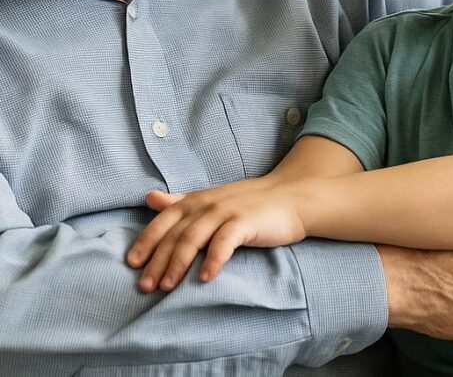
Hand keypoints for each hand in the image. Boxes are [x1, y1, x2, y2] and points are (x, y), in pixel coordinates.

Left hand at [126, 177, 306, 292]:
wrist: (290, 196)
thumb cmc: (248, 202)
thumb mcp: (211, 199)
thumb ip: (180, 201)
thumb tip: (149, 198)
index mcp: (195, 199)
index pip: (165, 220)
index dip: (147, 240)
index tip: (131, 264)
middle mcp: (207, 203)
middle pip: (176, 233)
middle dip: (158, 260)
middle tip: (145, 287)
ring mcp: (226, 211)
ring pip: (194, 236)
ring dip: (178, 262)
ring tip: (167, 286)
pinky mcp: (246, 221)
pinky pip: (226, 240)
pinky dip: (214, 258)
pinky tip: (205, 277)